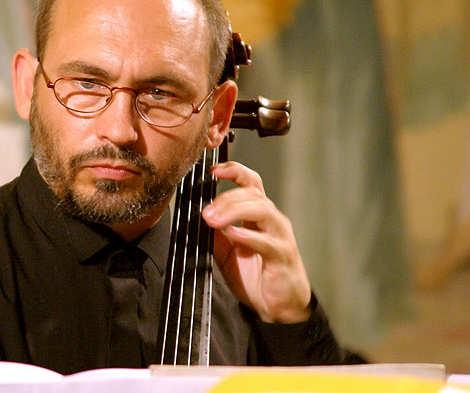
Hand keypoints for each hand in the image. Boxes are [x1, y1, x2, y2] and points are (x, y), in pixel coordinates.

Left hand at [201, 161, 311, 322]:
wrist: (277, 307)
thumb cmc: (255, 274)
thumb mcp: (225, 249)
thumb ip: (214, 232)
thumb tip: (195, 215)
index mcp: (258, 214)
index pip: (251, 182)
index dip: (234, 171)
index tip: (212, 171)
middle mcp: (272, 220)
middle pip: (253, 194)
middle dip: (226, 198)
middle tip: (205, 212)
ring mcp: (279, 236)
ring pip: (262, 210)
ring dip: (234, 211)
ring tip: (214, 219)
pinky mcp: (282, 256)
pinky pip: (267, 242)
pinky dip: (249, 236)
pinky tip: (234, 234)